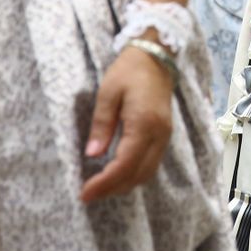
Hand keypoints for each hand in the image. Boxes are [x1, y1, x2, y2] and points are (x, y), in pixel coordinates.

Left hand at [80, 43, 175, 203]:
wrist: (156, 56)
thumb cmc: (128, 71)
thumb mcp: (107, 93)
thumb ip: (101, 125)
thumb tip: (92, 155)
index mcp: (144, 123)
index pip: (124, 164)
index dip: (104, 183)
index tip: (84, 193)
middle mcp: (159, 134)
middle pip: (138, 174)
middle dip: (113, 189)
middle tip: (88, 195)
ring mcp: (165, 135)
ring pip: (147, 173)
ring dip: (125, 184)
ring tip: (101, 188)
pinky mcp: (165, 135)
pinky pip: (152, 164)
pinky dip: (134, 175)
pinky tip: (118, 174)